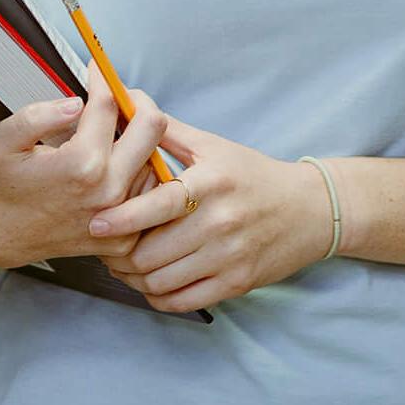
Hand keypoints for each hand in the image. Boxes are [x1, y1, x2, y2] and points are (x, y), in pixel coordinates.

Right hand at [0, 59, 167, 269]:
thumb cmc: (2, 186)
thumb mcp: (4, 141)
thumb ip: (39, 114)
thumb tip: (76, 103)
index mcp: (82, 164)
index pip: (109, 104)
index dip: (102, 79)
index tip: (96, 70)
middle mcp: (108, 190)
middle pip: (152, 126)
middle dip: (135, 101)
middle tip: (117, 96)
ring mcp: (120, 216)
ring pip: (155, 157)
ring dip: (138, 139)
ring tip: (110, 133)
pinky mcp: (126, 236)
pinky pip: (149, 190)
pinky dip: (137, 170)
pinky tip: (113, 164)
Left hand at [88, 118, 334, 312]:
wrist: (308, 209)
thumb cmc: (253, 175)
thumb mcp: (213, 146)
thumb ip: (167, 131)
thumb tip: (126, 104)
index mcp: (211, 183)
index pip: (158, 205)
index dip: (121, 218)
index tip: (96, 222)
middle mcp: (220, 222)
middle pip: (152, 252)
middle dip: (120, 254)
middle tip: (104, 247)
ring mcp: (229, 257)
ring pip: (161, 282)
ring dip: (134, 278)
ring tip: (122, 265)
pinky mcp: (236, 284)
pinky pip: (182, 301)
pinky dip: (158, 297)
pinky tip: (151, 283)